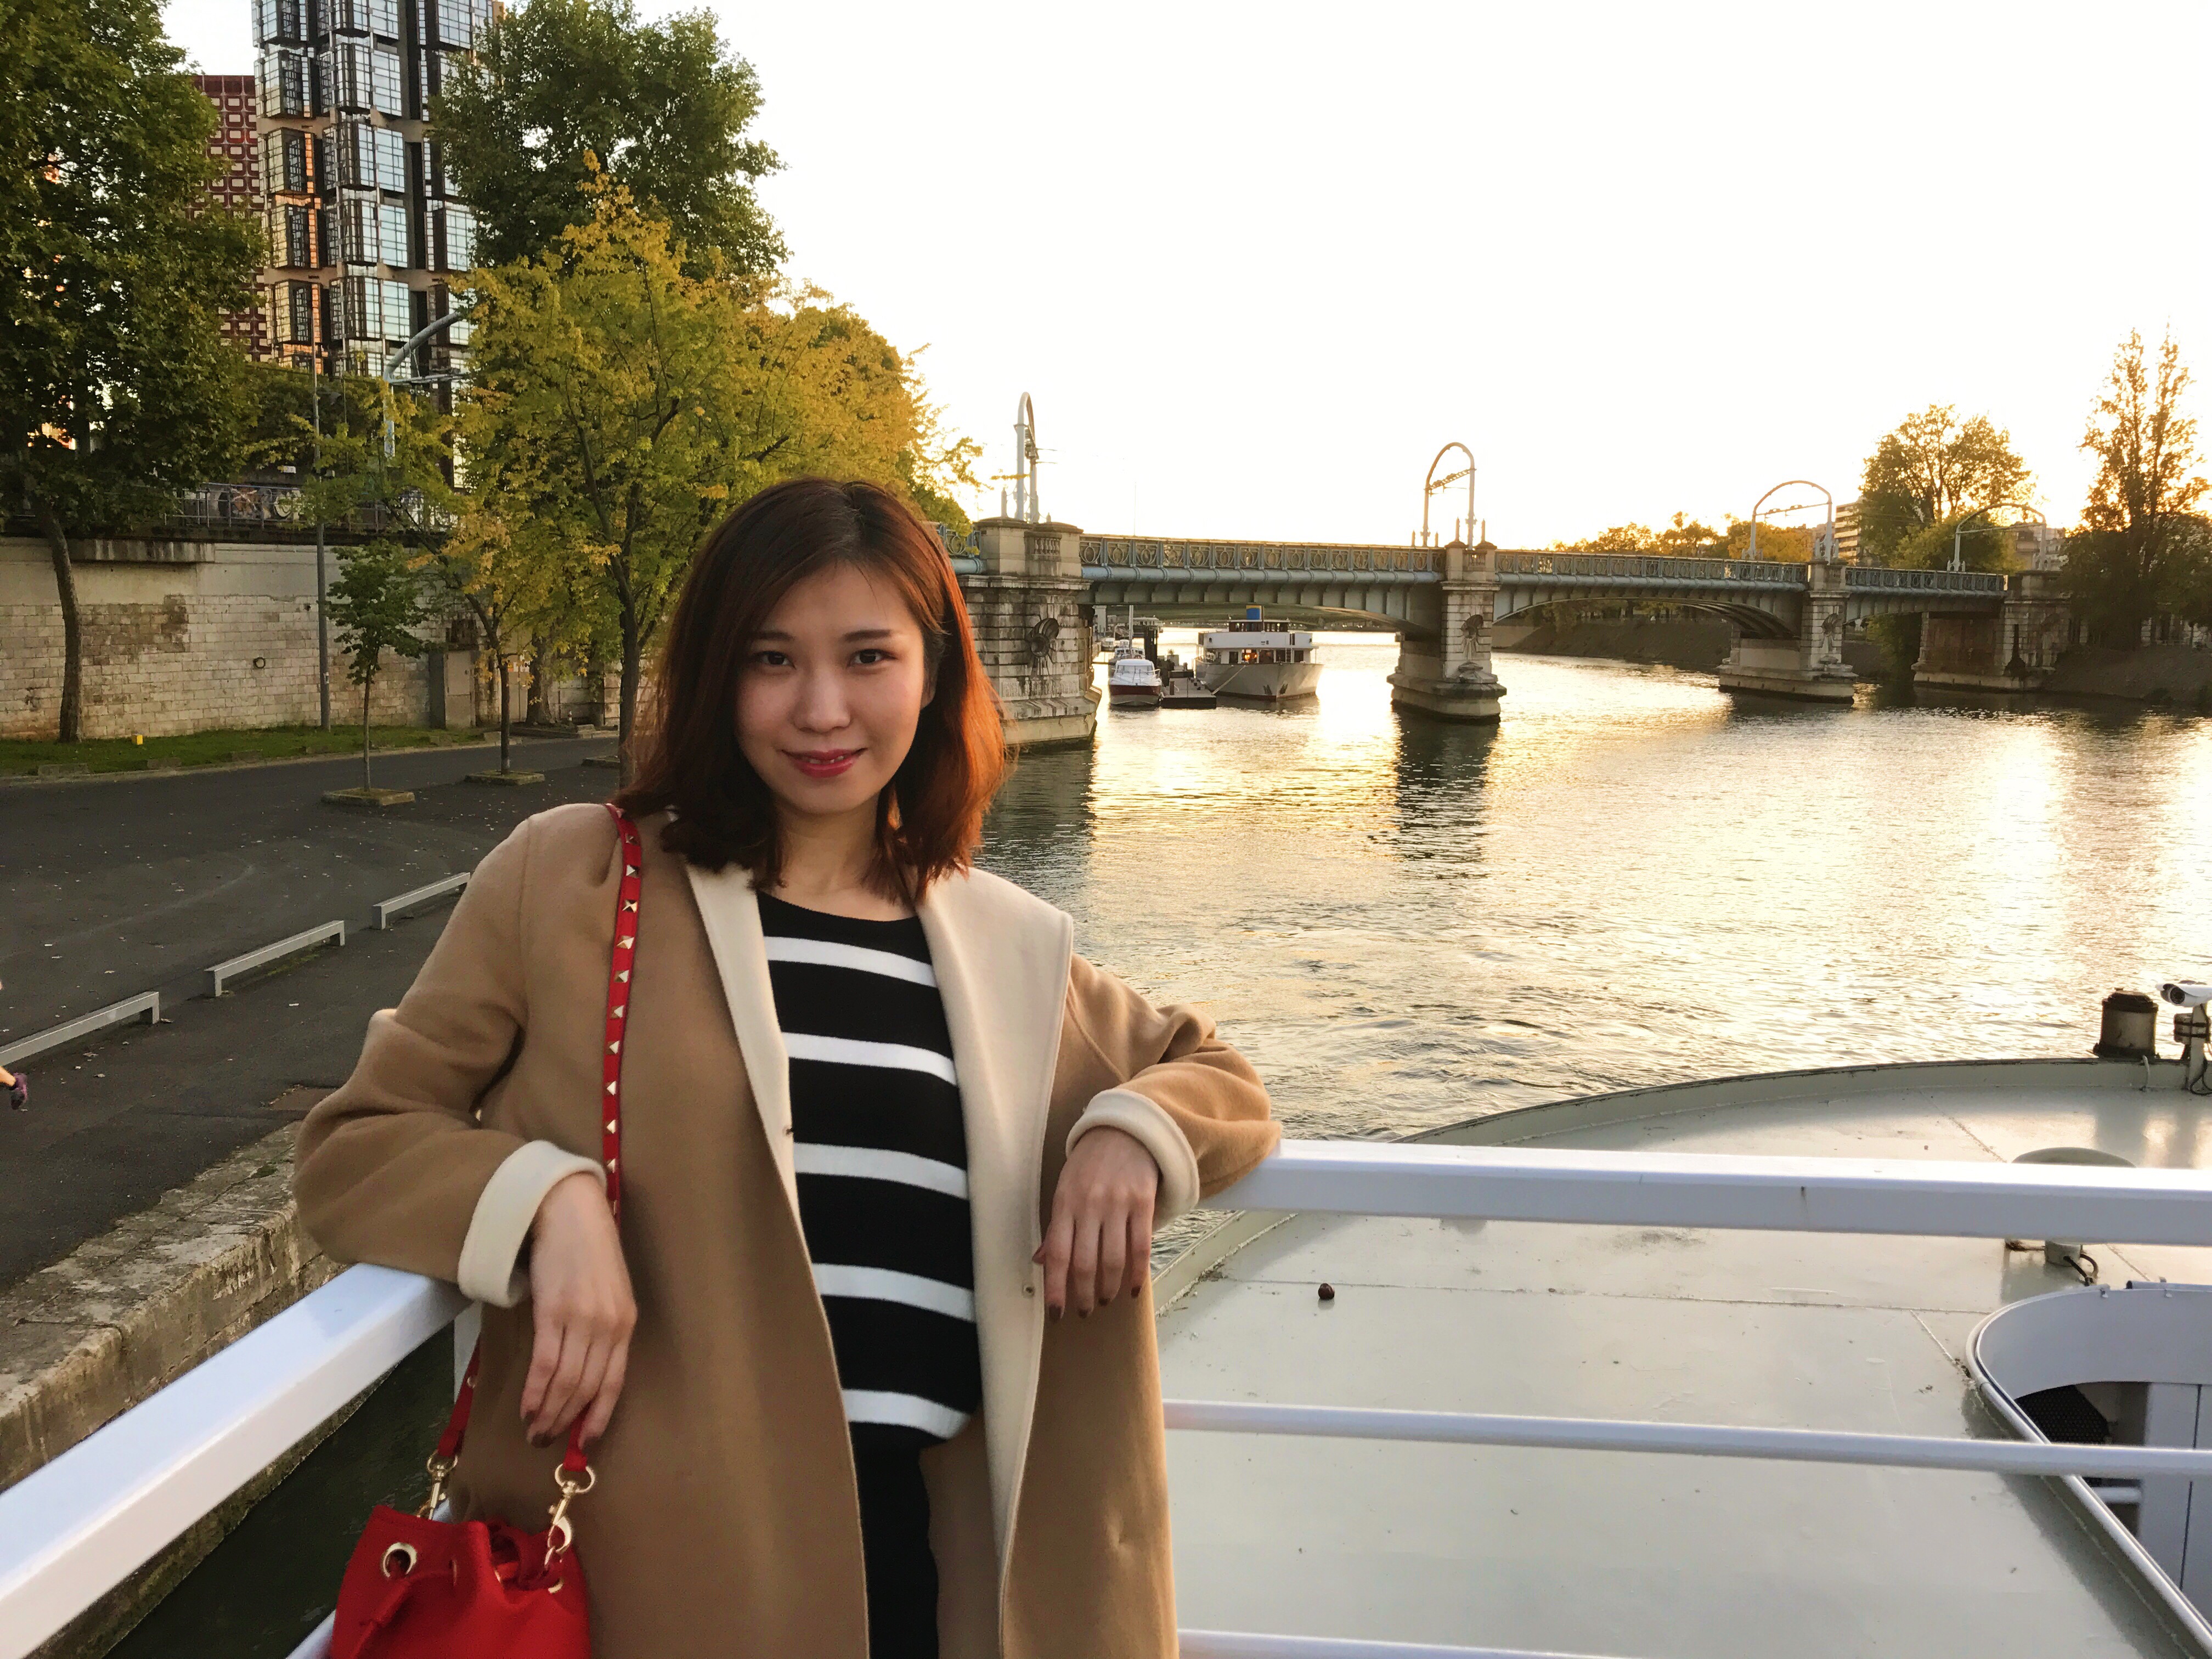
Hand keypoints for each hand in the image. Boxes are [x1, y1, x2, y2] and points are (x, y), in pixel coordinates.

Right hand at [521, 1170, 635, 1449]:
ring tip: (533, 1431)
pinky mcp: (553, 1311)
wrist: (568, 1212)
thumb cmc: (587, 1251)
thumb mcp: (608, 1292)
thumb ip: (602, 1329)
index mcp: (626, 1323)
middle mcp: (608, 1325)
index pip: (614, 1382)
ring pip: (566, 1381)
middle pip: (587, 1388)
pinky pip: (546, 1364)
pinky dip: (535, 1392)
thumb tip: (582, 1373)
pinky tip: (526, 1408)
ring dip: (548, 1413)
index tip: (585, 1443)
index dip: (599, 1416)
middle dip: (566, 1421)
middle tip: (546, 1441)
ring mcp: (582, 1318)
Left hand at [1034, 1125, 1159, 1319]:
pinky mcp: (1142, 1203)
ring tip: (1106, 1299)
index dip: (1056, 1288)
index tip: (1056, 1314)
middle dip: (1083, 1295)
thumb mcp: (1064, 1189)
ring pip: (1113, 1259)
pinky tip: (1133, 1289)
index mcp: (1065, 1204)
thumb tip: (1040, 1261)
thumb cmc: (1089, 1165)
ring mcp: (1118, 1204)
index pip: (1058, 1255)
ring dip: (1109, 1288)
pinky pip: (1141, 1246)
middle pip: (1085, 1263)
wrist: (1124, 1132)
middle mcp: (1089, 1205)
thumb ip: (1056, 1228)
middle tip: (1084, 1311)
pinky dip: (1137, 1274)